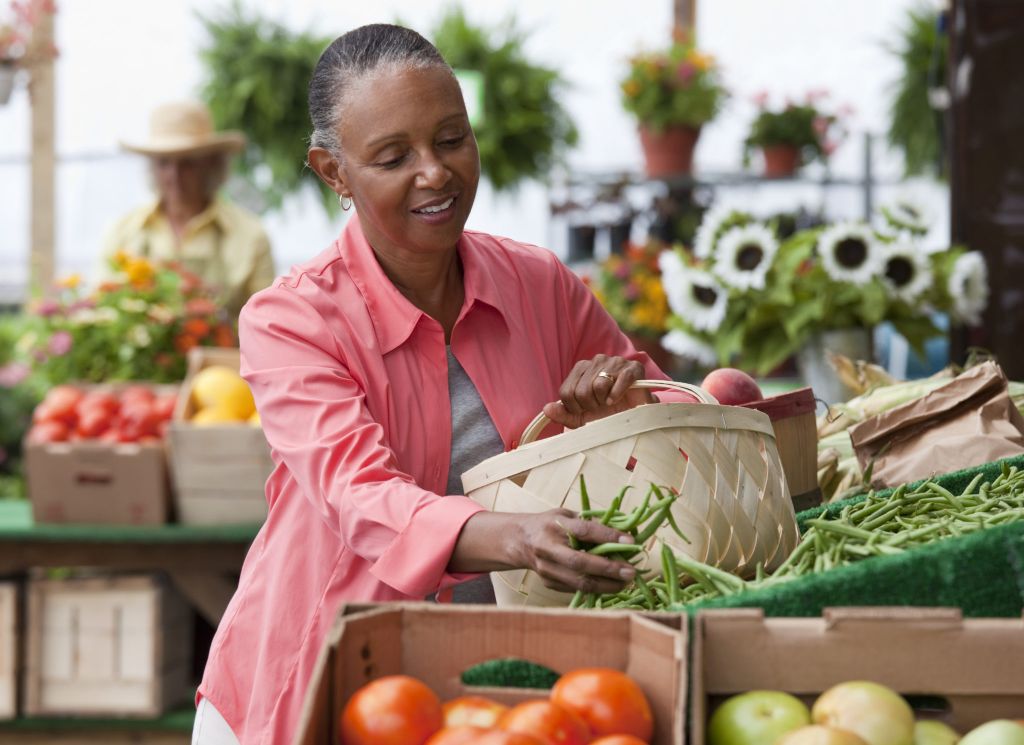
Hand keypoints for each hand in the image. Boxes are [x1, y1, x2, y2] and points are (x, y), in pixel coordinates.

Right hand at [511, 508, 636, 593]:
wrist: (519, 540)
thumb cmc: (549, 524)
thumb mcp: (566, 514)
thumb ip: (590, 522)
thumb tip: (624, 530)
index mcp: (555, 525)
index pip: (584, 531)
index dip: (608, 537)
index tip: (631, 542)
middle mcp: (548, 547)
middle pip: (580, 562)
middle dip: (609, 569)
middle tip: (631, 572)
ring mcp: (547, 568)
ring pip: (579, 582)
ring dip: (606, 585)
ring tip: (625, 582)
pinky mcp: (548, 583)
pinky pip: (576, 589)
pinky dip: (596, 588)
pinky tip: (611, 585)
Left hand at [542, 355, 653, 429]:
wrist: (635, 415)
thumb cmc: (607, 414)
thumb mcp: (581, 418)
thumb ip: (563, 414)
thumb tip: (547, 409)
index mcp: (580, 368)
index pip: (566, 392)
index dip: (575, 408)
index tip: (586, 410)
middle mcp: (596, 361)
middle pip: (581, 391)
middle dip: (591, 406)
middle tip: (600, 407)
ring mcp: (615, 362)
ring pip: (599, 385)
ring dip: (604, 401)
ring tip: (610, 402)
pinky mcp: (633, 368)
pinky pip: (620, 381)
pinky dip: (617, 395)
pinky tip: (617, 400)